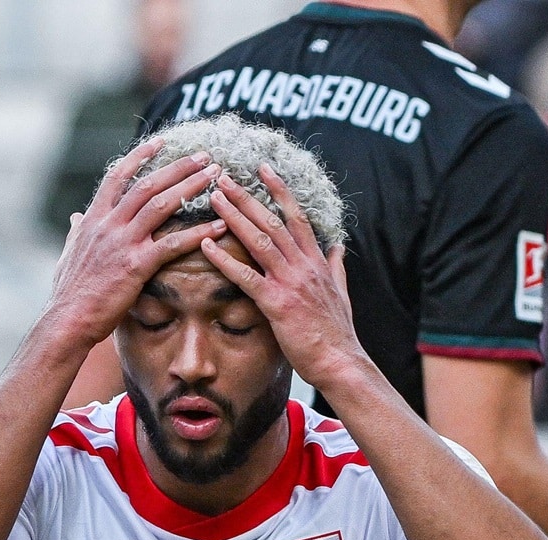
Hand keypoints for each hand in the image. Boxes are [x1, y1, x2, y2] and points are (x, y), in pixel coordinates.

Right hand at [48, 139, 226, 344]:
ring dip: (191, 186)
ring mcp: (123, 243)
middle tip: (205, 156)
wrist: (68, 319)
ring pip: (161, 204)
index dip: (140, 157)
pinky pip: (172, 244)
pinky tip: (220, 226)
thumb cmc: (69, 292)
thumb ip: (76, 232)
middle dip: (178, 166)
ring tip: (216, 176)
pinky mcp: (136, 265)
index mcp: (94, 219)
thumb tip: (76, 217)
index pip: (118, 176)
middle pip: (147, 184)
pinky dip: (198, 232)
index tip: (162, 142)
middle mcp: (109, 225)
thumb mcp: (68, 254)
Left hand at [202, 165, 361, 388]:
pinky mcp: (277, 304)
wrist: (340, 361)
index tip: (263, 169)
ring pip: (259, 241)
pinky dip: (225, 259)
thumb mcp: (341, 292)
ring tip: (213, 198)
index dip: (279, 191)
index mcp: (317, 261)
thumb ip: (337, 267)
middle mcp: (304, 266)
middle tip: (224, 177)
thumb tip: (338, 247)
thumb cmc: (338, 332)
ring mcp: (290, 283)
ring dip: (234, 217)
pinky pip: (246, 276)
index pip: (296, 217)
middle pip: (272, 221)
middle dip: (247, 197)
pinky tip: (206, 245)